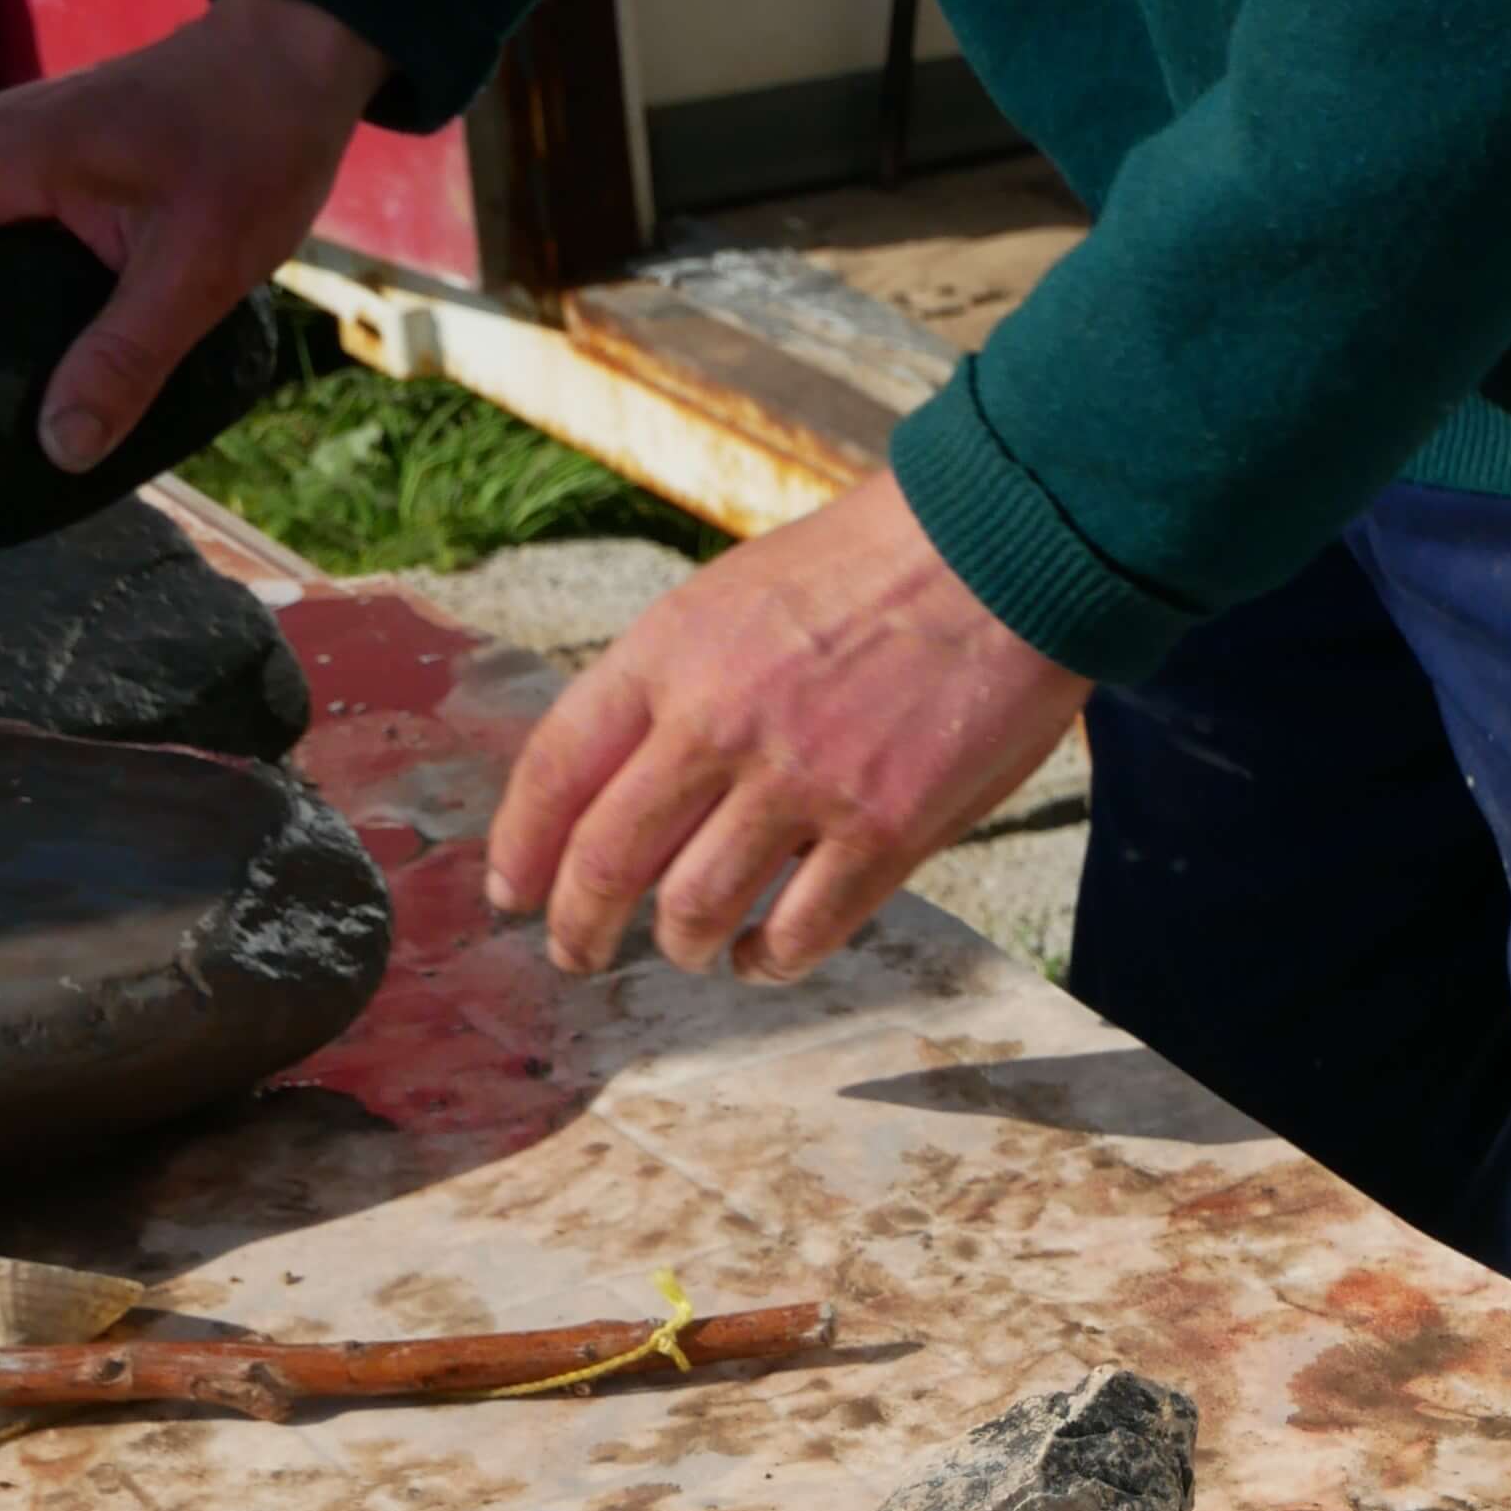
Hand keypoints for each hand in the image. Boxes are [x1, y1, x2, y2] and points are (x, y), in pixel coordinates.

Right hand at [0, 0, 384, 472]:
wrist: (292, 72)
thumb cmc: (249, 150)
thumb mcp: (194, 272)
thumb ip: (126, 359)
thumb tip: (63, 445)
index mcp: (2, 162)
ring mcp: (25, 159)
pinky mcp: (61, 175)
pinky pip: (16, 243)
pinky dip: (24, 301)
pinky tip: (51, 365)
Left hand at [485, 469, 1088, 982]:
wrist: (999, 550)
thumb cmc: (872, 568)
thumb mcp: (737, 596)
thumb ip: (679, 682)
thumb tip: (630, 782)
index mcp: (672, 652)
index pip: (559, 767)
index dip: (522, 846)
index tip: (512, 892)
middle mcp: (720, 721)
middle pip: (608, 858)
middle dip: (579, 926)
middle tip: (577, 955)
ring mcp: (802, 782)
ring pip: (695, 910)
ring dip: (680, 947)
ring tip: (689, 951)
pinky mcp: (882, 832)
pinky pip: (800, 933)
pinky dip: (769, 960)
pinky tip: (765, 957)